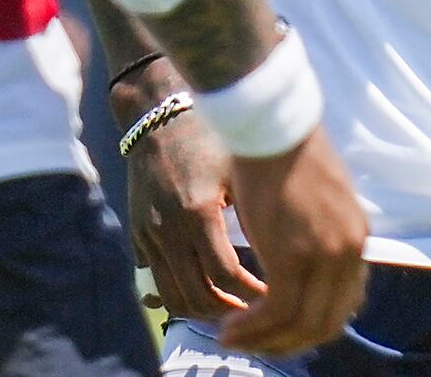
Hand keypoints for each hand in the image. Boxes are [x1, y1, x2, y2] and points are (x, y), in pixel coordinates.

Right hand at [114, 65, 264, 322]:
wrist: (159, 115)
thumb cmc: (211, 137)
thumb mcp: (240, 170)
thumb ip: (257, 211)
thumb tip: (293, 251)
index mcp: (199, 211)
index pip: (226, 275)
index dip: (253, 296)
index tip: (277, 297)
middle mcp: (168, 228)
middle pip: (198, 296)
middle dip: (231, 314)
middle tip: (259, 314)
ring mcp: (148, 234)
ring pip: (173, 297)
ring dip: (204, 311)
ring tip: (234, 311)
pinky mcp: (137, 235)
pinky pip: (156, 282)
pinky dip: (181, 296)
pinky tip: (206, 293)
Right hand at [217, 128, 367, 356]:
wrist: (272, 124)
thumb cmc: (283, 151)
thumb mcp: (318, 196)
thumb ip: (321, 232)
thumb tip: (309, 263)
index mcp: (357, 237)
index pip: (344, 304)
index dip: (311, 326)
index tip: (281, 332)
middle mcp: (348, 251)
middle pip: (324, 322)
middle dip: (287, 342)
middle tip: (255, 345)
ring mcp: (324, 256)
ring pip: (299, 323)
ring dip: (264, 340)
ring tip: (232, 339)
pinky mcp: (292, 256)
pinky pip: (276, 310)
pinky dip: (253, 327)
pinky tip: (231, 328)